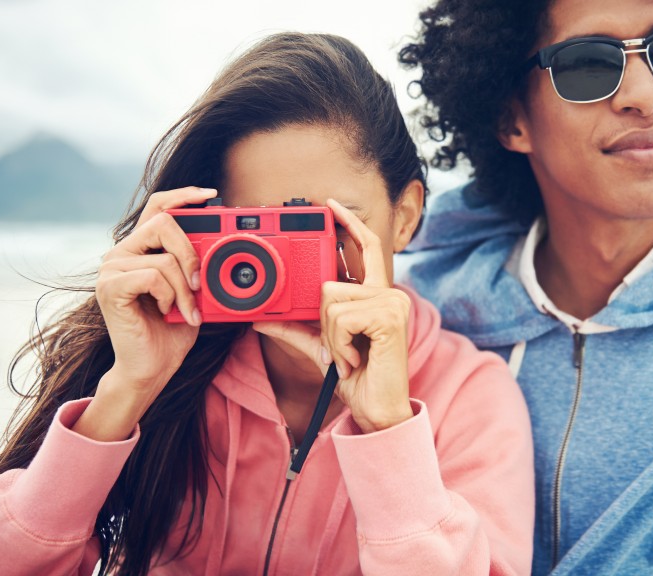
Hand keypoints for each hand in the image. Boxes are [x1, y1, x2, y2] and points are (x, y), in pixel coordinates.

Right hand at [75, 186, 215, 440]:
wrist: (151, 368)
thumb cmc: (172, 331)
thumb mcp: (195, 292)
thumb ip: (201, 266)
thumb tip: (227, 247)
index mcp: (140, 248)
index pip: (158, 206)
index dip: (184, 196)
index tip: (211, 195)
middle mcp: (121, 253)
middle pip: (163, 222)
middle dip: (192, 252)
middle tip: (201, 284)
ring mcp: (112, 268)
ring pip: (164, 256)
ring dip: (185, 288)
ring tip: (186, 310)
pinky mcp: (110, 286)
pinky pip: (153, 275)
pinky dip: (170, 296)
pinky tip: (168, 312)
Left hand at [253, 199, 413, 432]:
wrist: (377, 410)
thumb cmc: (358, 379)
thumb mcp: (321, 350)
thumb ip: (295, 330)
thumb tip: (259, 320)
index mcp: (377, 295)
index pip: (365, 248)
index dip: (348, 224)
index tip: (331, 207)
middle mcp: (389, 294)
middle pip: (330, 284)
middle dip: (324, 322)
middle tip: (341, 349)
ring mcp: (392, 303)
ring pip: (331, 300)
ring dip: (331, 337)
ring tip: (349, 357)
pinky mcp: (389, 317)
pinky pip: (340, 317)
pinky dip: (338, 344)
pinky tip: (355, 359)